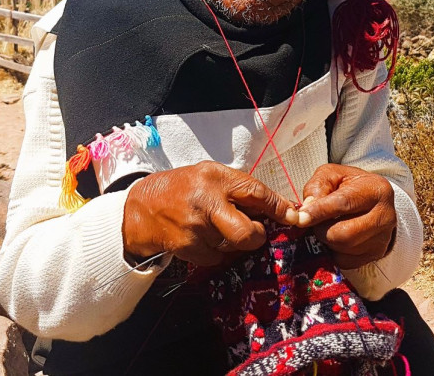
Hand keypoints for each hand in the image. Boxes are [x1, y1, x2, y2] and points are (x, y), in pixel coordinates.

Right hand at [123, 161, 298, 265]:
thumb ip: (237, 189)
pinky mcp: (187, 247)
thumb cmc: (180, 189)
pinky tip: (201, 237)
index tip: (293, 217)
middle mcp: (206, 201)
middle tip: (253, 231)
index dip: (277, 207)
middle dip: (256, 236)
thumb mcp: (208, 176)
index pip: (255, 192)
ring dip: (231, 242)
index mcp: (215, 177)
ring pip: (233, 247)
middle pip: (248, 233)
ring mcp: (196, 228)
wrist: (140, 208)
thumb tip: (275, 207)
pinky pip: (216, 257)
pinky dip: (214, 251)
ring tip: (214, 227)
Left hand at [297, 164, 395, 269]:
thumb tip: (308, 208)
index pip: (344, 203)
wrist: (374, 202)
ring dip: (326, 240)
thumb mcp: (333, 175)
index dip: (319, 212)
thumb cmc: (350, 186)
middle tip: (314, 222)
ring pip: (343, 248)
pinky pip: (345, 260)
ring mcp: (382, 238)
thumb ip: (318, 186)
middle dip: (321, 229)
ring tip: (326, 226)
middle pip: (344, 233)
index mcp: (376, 190)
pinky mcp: (376, 254)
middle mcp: (385, 216)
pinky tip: (334, 238)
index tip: (300, 219)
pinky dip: (333, 251)